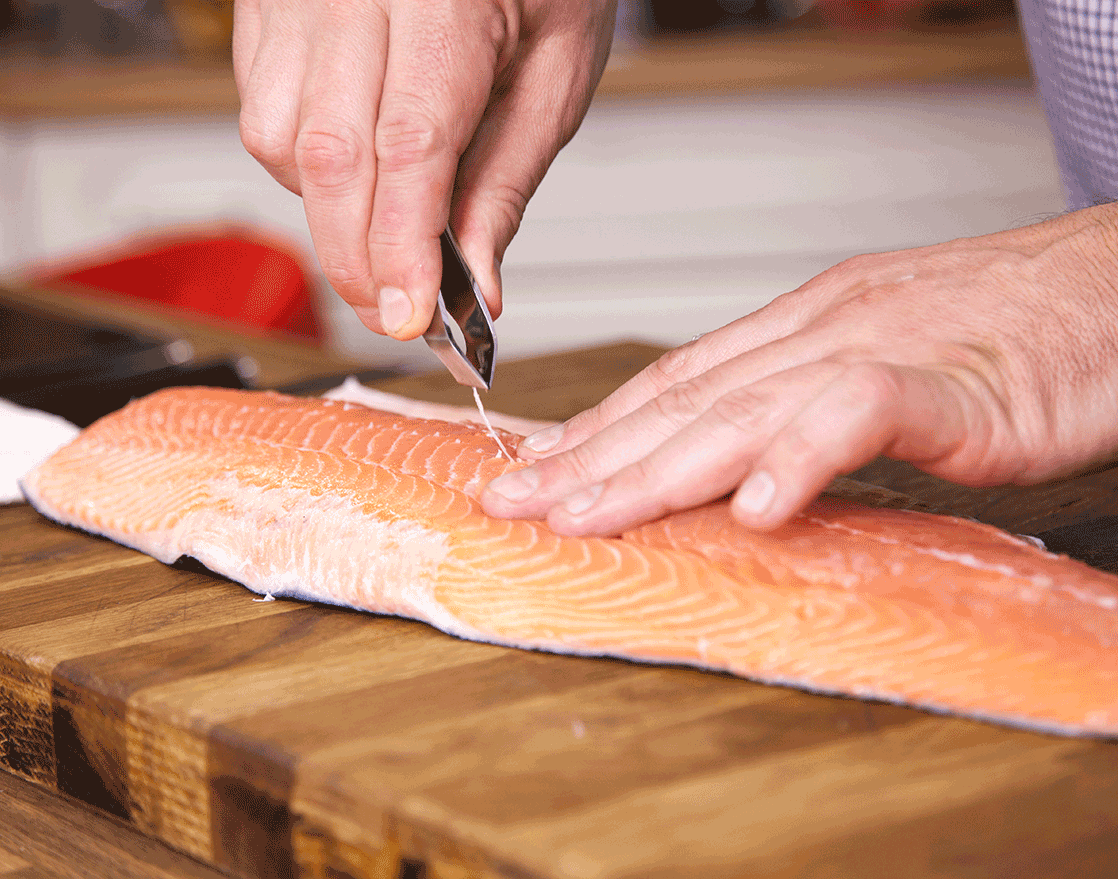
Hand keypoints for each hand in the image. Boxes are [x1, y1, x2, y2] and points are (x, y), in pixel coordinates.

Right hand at [233, 0, 617, 338]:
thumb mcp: (554, 74)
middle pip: (331, 157)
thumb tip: (476, 281)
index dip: (403, 247)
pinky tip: (352, 163)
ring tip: (383, 216)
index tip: (412, 317)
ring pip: (280, 141)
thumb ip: (505, 182)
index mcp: (447, 3)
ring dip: (326, 212)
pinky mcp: (269, 11)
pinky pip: (263, 114)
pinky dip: (301, 167)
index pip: (410, 146)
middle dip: (357, 259)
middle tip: (394, 312)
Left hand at [481, 204, 1117, 534]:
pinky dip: (804, 454)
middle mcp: (818, 329)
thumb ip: (802, 411)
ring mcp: (880, 347)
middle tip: (514, 501)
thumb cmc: (1011, 335)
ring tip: (587, 516)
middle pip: (682, 399)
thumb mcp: (879, 365)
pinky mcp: (951, 382)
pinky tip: (759, 507)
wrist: (1117, 287)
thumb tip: (738, 470)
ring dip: (656, 468)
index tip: (537, 468)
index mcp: (800, 327)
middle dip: (590, 457)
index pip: (674, 382)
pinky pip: (863, 412)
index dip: (596, 428)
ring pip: (744, 408)